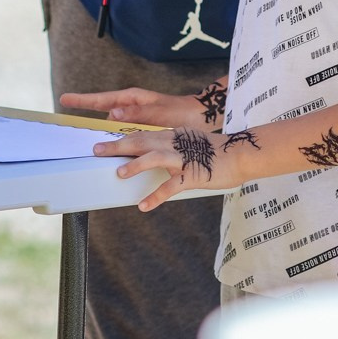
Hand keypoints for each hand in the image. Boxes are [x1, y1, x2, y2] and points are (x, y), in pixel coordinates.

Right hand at [61, 85, 217, 129]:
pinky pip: (122, 131)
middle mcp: (130, 106)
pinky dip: (116, 138)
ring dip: (103, 130)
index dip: (82, 100)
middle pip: (101, 109)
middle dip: (85, 110)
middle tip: (66, 109)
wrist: (198, 117)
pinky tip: (113, 148)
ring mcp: (134, 115)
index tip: (64, 98)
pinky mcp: (139, 125)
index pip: (101, 99)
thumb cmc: (180, 113)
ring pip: (112, 123)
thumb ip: (136, 113)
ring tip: (89, 137)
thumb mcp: (158, 113)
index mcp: (132, 99)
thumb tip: (112, 114)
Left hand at [91, 124, 233, 211]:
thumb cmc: (212, 151)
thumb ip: (168, 146)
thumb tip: (149, 154)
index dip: (121, 136)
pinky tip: (144, 206)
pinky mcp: (193, 174)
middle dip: (118, 145)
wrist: (240, 154)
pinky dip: (157, 196)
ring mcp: (183, 158)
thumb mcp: (187, 142)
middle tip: (97, 150)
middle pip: (141, 140)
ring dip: (135, 165)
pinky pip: (172, 186)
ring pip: (155, 157)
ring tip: (118, 173)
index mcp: (171, 134)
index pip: (142, 133)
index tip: (103, 140)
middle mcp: (174, 142)